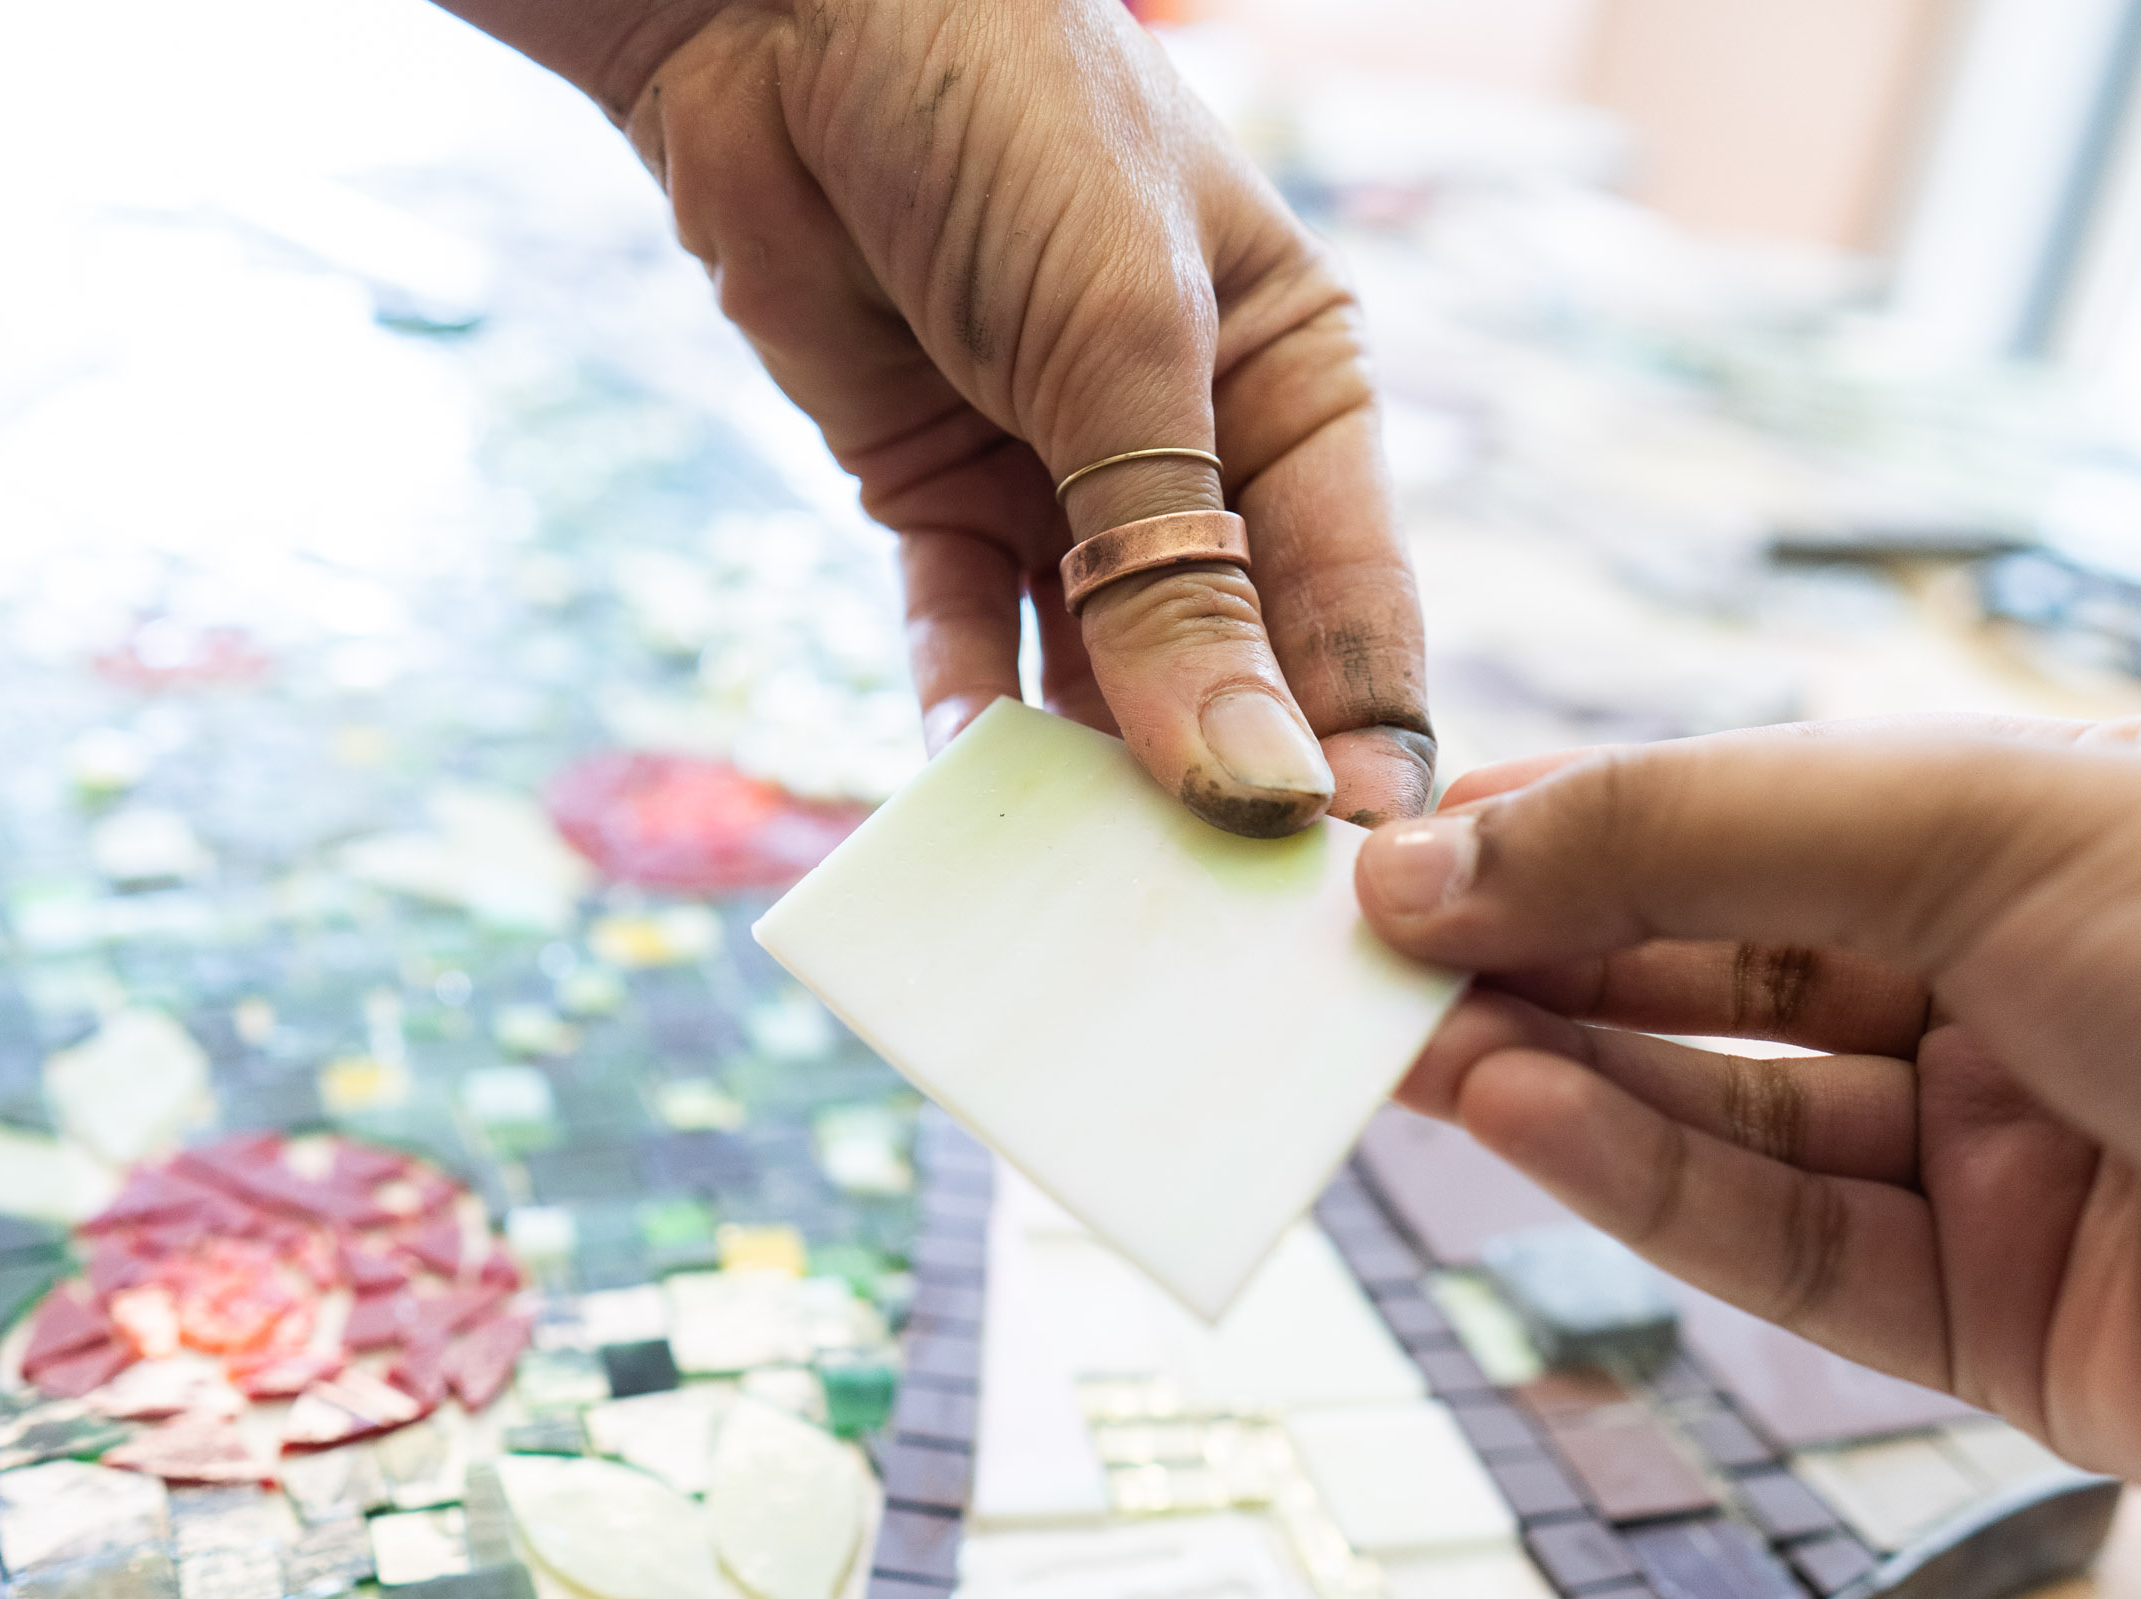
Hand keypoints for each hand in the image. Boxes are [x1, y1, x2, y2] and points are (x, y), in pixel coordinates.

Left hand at [449, 0, 1431, 835]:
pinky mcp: (938, 499)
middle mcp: (1200, 459)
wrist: (782, 15)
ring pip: (1097, 681)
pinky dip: (966, 719)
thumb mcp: (1119, 344)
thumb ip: (1173, 567)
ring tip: (1089, 922)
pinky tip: (967, 807)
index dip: (1354, 758)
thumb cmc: (1006, 116)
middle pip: (1230, 672)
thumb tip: (1248, 783)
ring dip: (1089, 790)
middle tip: (1211, 962)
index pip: (1358, 617)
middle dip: (1220, 802)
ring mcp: (1065, 489)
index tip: (1343, 906)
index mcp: (1302, 396)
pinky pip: (966, 639)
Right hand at [1354, 715, 2140, 1579]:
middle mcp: (2015, 993)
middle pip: (1711, 972)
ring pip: (1728, 1117)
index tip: (1392, 839)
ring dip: (1560, 1075)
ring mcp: (2012, 1166)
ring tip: (1405, 1040)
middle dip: (1535, 955)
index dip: (1564, 826)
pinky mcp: (2012, 1333)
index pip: (1739, 821)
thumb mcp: (1990, 823)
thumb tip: (1441, 853)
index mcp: (2032, 832)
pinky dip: (1645, 1186)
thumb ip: (1693, 832)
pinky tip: (1525, 1117)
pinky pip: (1788, 1251)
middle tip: (1354, 954)